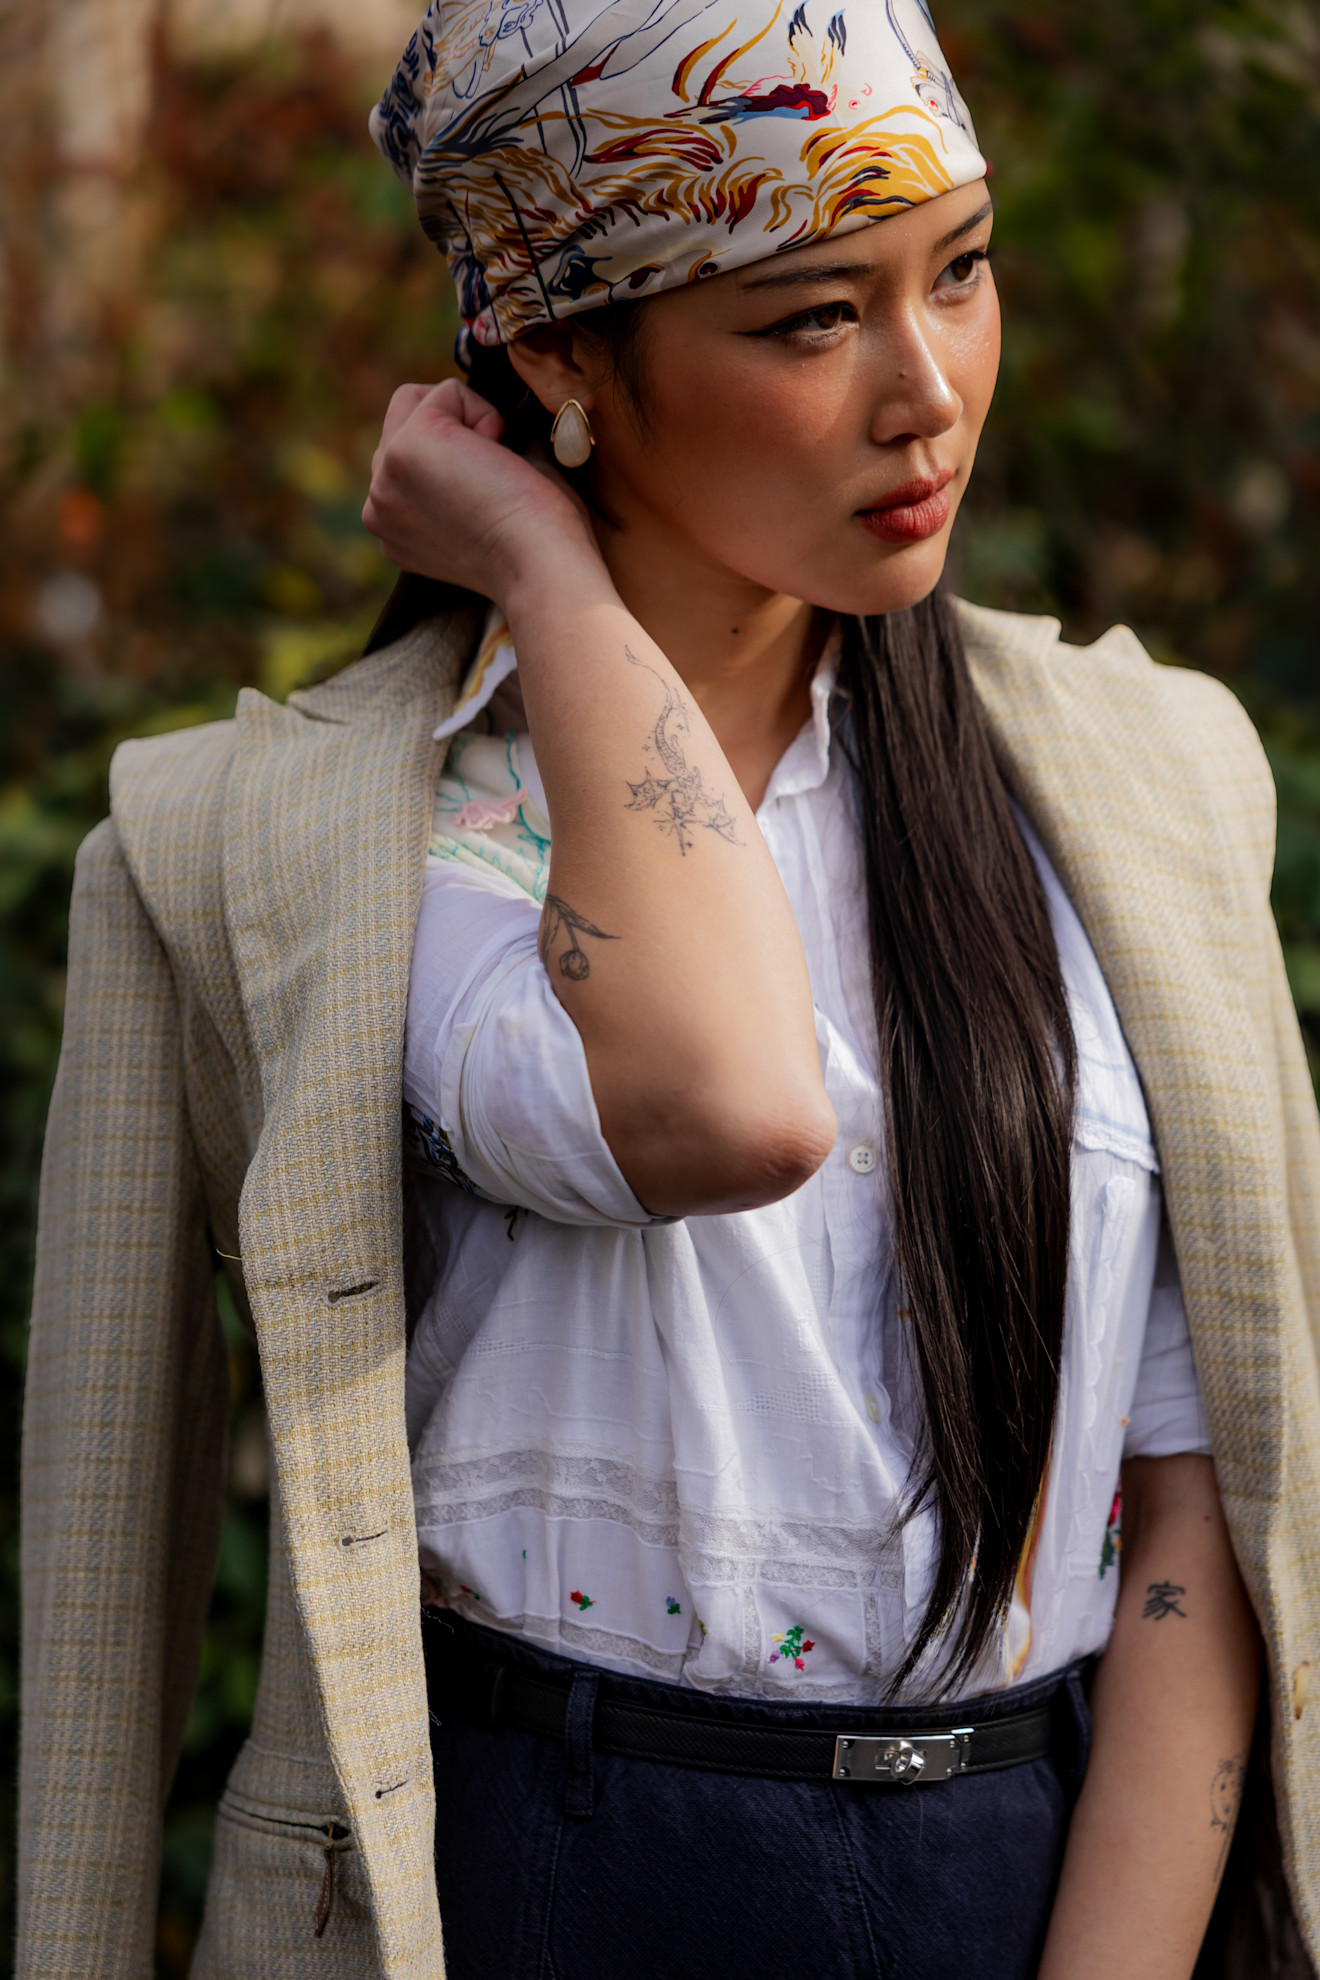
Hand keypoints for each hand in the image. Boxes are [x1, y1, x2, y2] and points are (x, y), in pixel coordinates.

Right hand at [361, 379, 601, 608]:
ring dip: (465, 419)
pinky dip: (484, 411)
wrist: (539, 567)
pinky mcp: (407, 446)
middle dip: (452, 430)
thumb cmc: (535, 546)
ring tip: (495, 463)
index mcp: (393, 531)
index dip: (453, 456)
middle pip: (399, 423)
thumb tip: (487, 426)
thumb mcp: (479, 511)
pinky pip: (447, 392)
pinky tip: (500, 454)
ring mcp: (385, 476)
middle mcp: (377, 507)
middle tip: (494, 474)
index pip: (403, 460)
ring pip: (414, 400)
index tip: (489, 496)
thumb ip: (458, 474)